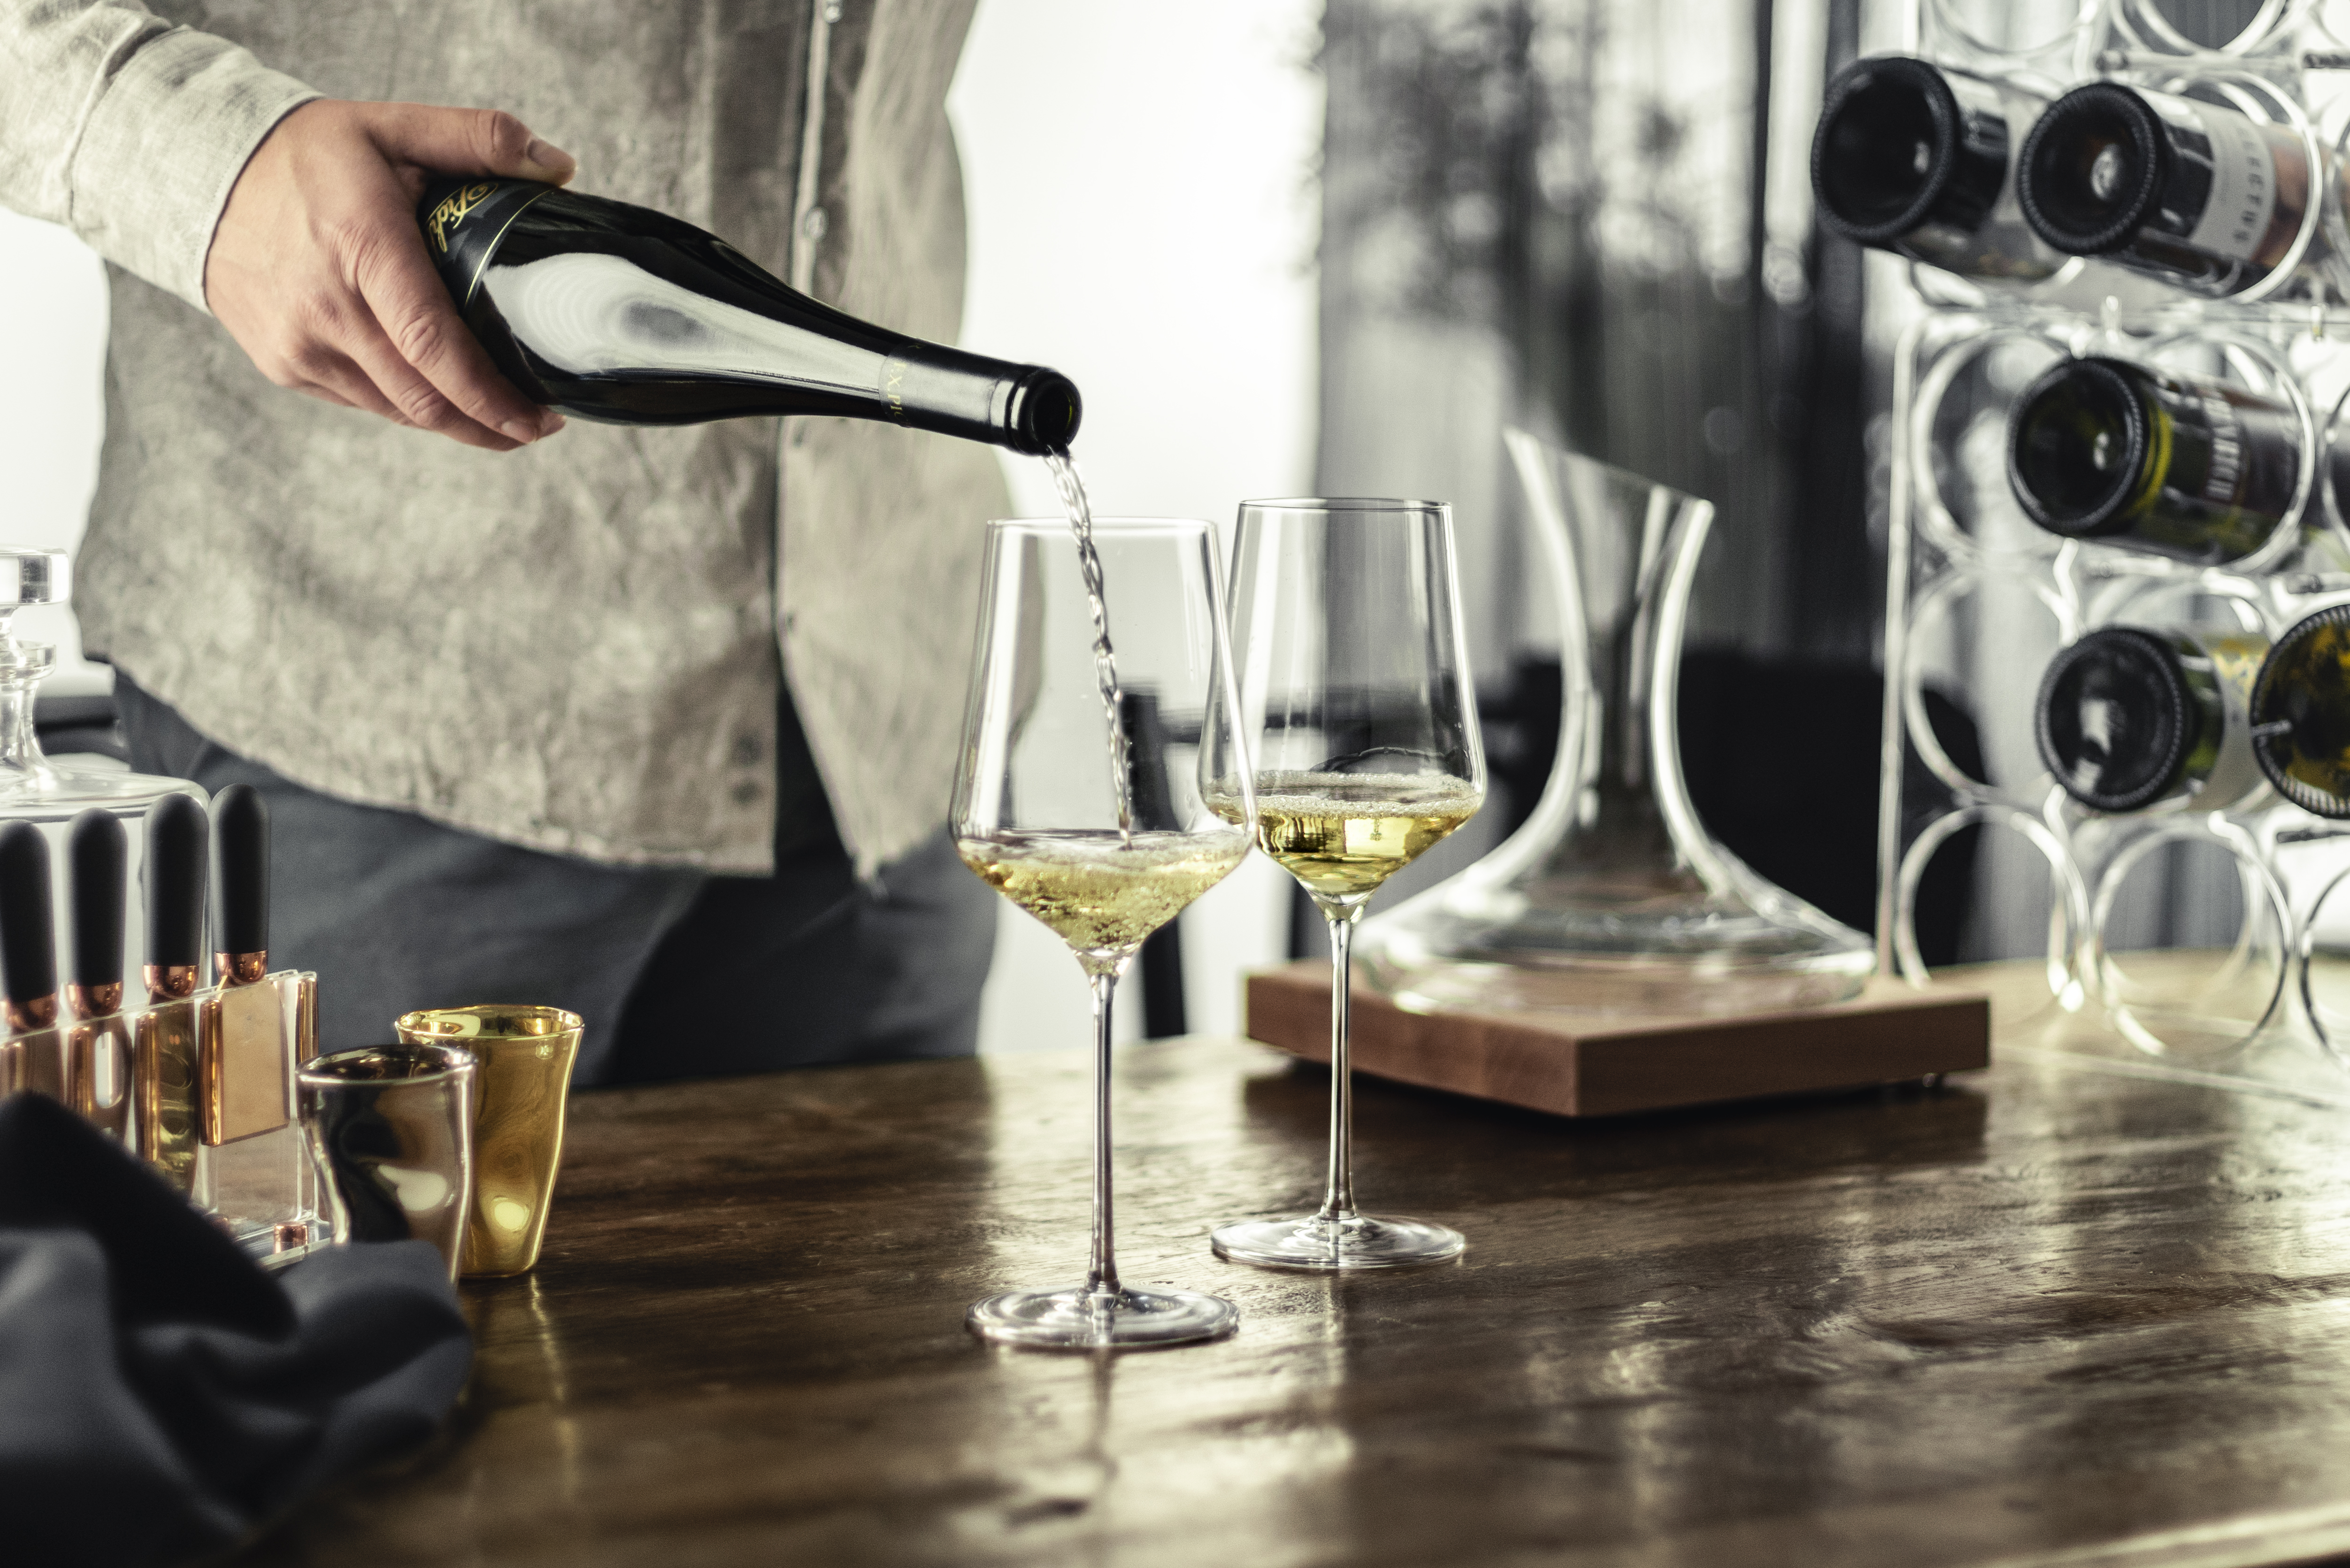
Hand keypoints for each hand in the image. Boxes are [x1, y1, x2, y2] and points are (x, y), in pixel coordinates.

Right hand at [203, 99, 575, 450]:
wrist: (196, 175)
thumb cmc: (305, 155)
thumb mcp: (391, 125)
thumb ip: (479, 138)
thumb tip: (560, 167)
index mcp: (361, 247)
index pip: (434, 344)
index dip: (491, 396)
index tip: (539, 419)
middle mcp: (325, 308)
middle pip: (423, 398)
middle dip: (488, 425)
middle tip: (534, 425)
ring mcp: (299, 344)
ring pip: (395, 409)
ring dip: (452, 423)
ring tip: (498, 416)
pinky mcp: (284, 364)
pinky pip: (362, 402)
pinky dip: (407, 405)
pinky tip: (437, 393)